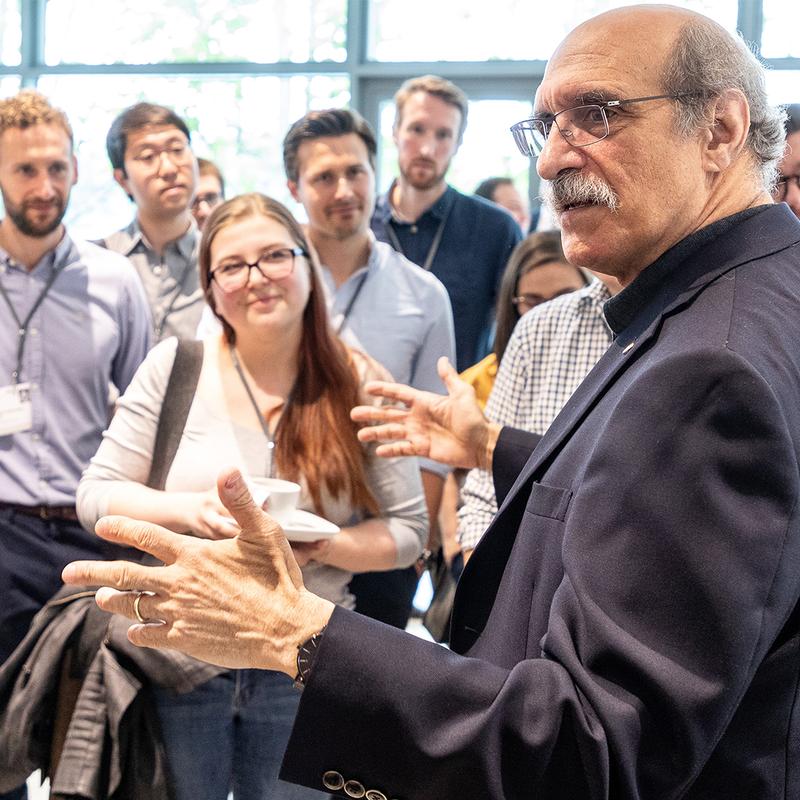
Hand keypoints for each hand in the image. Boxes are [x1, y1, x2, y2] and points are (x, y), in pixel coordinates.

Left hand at [62, 468, 334, 674]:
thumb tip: (226, 468)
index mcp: (194, 555)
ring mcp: (180, 614)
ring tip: (99, 596)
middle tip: (67, 572)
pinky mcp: (186, 639)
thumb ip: (239, 502)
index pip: (148, 537)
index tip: (102, 524)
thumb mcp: (264, 532)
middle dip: (93, 571)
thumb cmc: (277, 577)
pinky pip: (151, 634)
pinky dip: (137, 631)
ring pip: (133, 606)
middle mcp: (179, 584)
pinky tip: (133, 630)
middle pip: (126, 575)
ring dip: (113, 600)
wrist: (285, 628)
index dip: (123, 528)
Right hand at [351, 357, 500, 469]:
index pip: (399, 394)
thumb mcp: (463, 394)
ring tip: (360, 435)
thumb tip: (442, 359)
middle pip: (389, 414)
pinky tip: (378, 451)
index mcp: (424, 402)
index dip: (384, 390)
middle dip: (372, 413)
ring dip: (376, 433)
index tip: (368, 387)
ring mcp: (418, 434)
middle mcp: (418, 417)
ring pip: (392, 432)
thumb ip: (449, 378)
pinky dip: (391, 450)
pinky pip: (403, 449)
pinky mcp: (422, 449)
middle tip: (353, 414)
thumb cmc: (474, 418)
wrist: (481, 444)